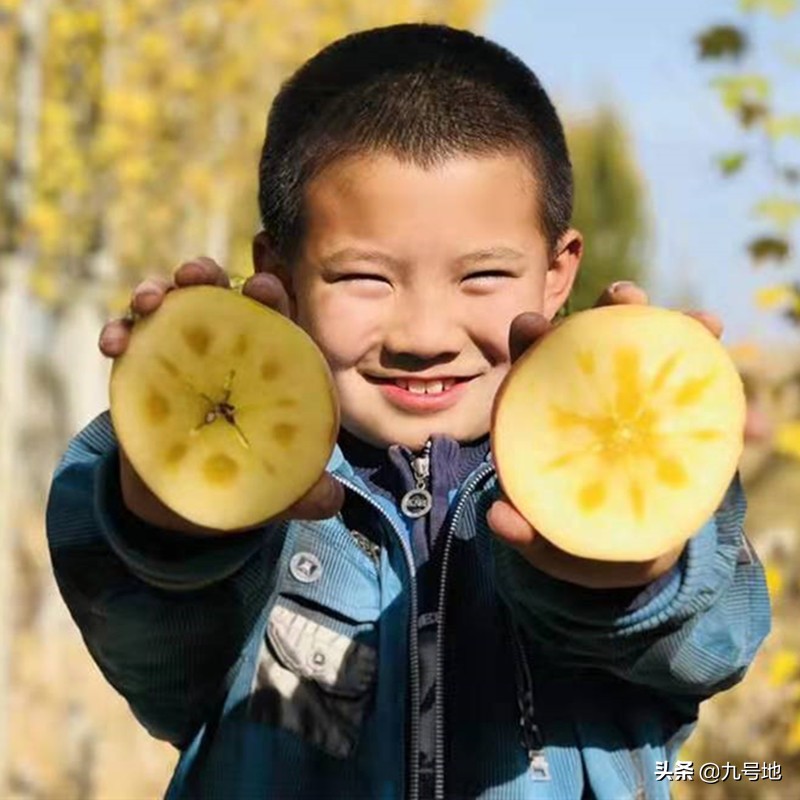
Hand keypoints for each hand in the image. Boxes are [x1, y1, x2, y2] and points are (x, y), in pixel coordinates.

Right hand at [99, 257, 343, 534]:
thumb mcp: (281, 488)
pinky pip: (128, 339)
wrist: (185, 502)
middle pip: (218, 296)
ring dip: (156, 290)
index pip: (273, 319)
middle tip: (193, 276)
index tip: (262, 288)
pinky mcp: (143, 369)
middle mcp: (223, 352)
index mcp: (265, 366)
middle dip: (206, 275)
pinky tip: (113, 343)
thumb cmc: (246, 481)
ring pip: (169, 306)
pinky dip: (119, 331)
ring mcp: (181, 356)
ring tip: (148, 301)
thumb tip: (332, 500)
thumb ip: (309, 492)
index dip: (270, 296)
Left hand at [486, 281, 722, 588]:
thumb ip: (525, 533)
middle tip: (627, 297)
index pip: (531, 369)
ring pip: (648, 353)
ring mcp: (633, 405)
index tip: (531, 325)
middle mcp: (589, 398)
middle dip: (608, 311)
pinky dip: (713, 372)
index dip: (529, 341)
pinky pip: (693, 389)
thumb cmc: (576, 541)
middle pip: (594, 343)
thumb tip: (500, 519)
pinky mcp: (669, 419)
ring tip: (704, 322)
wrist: (626, 556)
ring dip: (673, 328)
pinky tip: (734, 363)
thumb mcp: (549, 544)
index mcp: (546, 417)